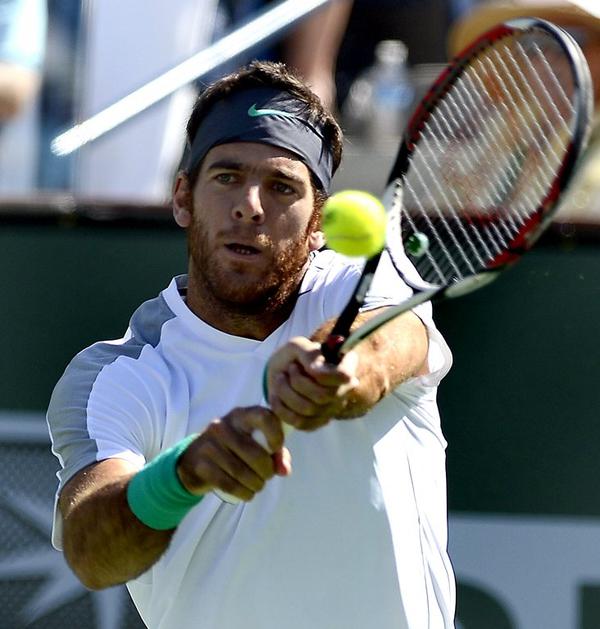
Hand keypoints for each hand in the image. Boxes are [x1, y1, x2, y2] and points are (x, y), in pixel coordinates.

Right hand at [176, 406, 290, 501]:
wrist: (193, 460)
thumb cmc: (233, 449)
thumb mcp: (254, 443)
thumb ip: (275, 454)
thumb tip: (284, 470)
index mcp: (241, 415)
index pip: (263, 417)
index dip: (275, 434)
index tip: (277, 448)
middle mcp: (223, 426)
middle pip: (255, 453)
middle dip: (267, 471)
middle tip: (267, 476)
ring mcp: (209, 445)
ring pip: (242, 472)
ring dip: (256, 484)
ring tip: (258, 485)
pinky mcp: (201, 465)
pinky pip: (229, 484)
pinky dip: (243, 492)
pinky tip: (248, 493)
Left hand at [266, 336, 359, 430]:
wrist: (281, 372)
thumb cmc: (293, 357)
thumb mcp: (298, 346)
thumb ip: (309, 354)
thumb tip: (316, 371)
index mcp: (345, 366)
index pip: (344, 376)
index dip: (325, 374)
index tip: (308, 366)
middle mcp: (344, 389)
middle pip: (323, 395)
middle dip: (298, 382)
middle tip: (289, 369)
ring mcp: (332, 408)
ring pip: (309, 409)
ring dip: (286, 392)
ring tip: (280, 379)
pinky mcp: (318, 422)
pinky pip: (301, 423)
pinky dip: (282, 409)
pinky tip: (276, 396)